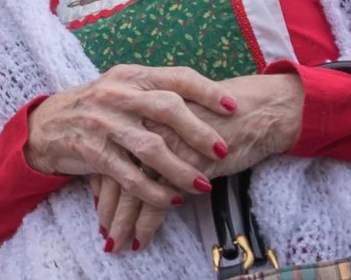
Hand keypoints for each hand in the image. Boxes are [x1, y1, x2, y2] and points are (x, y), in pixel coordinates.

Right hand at [25, 65, 235, 216]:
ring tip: (203, 186)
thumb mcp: (121, 88)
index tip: (233, 106)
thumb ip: (154, 91)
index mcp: (130, 75)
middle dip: (199, 132)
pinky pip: (129, 175)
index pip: (176, 77)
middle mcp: (117, 94)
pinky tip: (170, 200)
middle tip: (222, 150)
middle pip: (167, 108)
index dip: (207, 91)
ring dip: (181, 170)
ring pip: (151, 147)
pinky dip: (153, 191)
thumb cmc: (96, 107)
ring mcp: (103, 123)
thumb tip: (207, 100)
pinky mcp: (92, 152)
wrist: (46, 125)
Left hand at [93, 72, 304, 253]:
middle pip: (116, 170)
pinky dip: (147, 222)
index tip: (94, 199)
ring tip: (115, 241)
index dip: (100, 177)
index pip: (111, 148)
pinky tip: (141, 238)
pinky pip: (159, 200)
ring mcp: (165, 145)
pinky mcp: (186, 164)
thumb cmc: (217, 113)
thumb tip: (133, 158)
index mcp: (141, 109)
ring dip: (123, 219)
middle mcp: (147, 125)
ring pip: (133, 188)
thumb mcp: (178, 114)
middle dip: (107, 203)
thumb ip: (154, 131)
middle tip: (102, 227)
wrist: (255, 110)